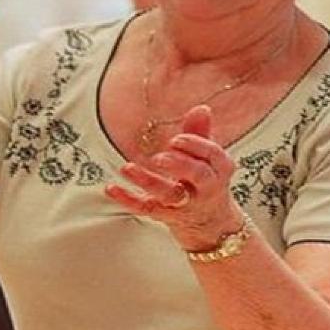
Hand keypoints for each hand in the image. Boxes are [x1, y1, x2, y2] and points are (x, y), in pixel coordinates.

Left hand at [105, 105, 240, 247]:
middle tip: (159, 157)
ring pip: (168, 194)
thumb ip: (201, 132)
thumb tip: (202, 108)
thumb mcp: (208, 157)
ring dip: (148, 181)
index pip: (213, 155)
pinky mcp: (164, 214)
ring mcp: (185, 203)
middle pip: (197, 176)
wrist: (209, 221)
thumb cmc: (205, 179)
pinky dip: (127, 199)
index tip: (176, 139)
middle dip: (179, 165)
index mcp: (218, 169)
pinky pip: (144, 207)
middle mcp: (205, 188)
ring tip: (128, 168)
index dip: (195, 145)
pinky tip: (111, 188)